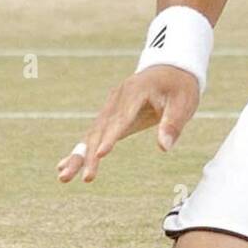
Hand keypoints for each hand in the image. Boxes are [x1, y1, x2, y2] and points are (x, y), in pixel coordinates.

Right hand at [56, 65, 198, 182]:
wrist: (170, 69)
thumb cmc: (179, 87)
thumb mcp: (183, 103)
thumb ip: (172, 124)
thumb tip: (164, 148)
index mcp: (136, 91)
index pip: (122, 118)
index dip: (111, 136)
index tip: (101, 154)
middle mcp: (118, 97)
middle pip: (101, 128)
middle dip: (91, 153)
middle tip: (86, 178)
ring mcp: (111, 106)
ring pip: (92, 133)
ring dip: (79, 155)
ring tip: (63, 177)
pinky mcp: (111, 115)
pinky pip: (94, 133)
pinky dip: (81, 149)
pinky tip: (65, 165)